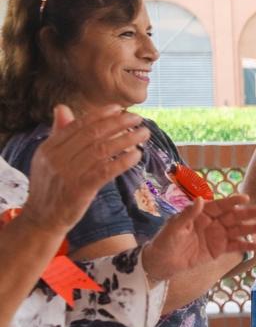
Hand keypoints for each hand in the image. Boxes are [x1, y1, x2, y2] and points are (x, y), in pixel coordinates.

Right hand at [21, 105, 149, 234]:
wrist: (42, 218)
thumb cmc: (51, 187)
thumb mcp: (48, 158)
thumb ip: (58, 134)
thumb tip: (62, 108)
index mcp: (49, 147)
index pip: (78, 125)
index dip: (100, 115)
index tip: (119, 108)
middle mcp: (57, 157)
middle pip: (93, 134)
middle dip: (118, 123)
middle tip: (138, 119)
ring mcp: (68, 173)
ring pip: (102, 150)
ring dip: (126, 140)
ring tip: (143, 134)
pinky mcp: (80, 189)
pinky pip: (105, 171)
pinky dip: (122, 161)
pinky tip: (136, 156)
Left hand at [141, 195, 255, 282]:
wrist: (162, 262)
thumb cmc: (165, 241)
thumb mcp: (174, 227)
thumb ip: (188, 214)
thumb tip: (201, 199)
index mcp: (202, 213)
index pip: (221, 205)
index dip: (233, 201)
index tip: (246, 198)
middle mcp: (213, 222)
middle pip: (234, 216)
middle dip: (250, 214)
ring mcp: (218, 236)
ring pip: (239, 230)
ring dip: (254, 228)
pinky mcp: (219, 249)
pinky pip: (236, 246)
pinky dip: (248, 246)